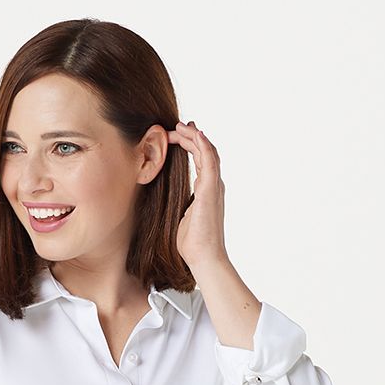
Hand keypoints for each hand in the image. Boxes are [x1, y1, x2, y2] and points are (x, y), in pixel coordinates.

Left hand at [167, 119, 227, 276]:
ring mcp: (214, 187)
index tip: (174, 136)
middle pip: (204, 151)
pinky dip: (203, 145)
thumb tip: (170, 197)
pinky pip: (209, 161)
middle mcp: (213, 185)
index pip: (200, 159)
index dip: (188, 145)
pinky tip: (195, 133)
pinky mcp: (211, 190)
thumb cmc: (192, 243)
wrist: (204, 258)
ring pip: (207, 151)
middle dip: (190, 136)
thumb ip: (182, 202)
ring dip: (194, 136)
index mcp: (206, 190)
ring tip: (179, 126)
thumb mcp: (182, 215)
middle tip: (175, 125)